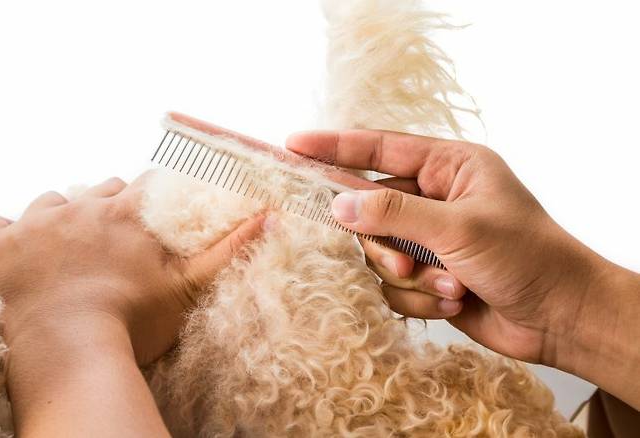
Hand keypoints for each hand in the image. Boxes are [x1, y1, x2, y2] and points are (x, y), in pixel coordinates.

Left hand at [0, 173, 263, 364]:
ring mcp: (33, 225)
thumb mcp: (189, 286)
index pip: (142, 185)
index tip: (146, 211)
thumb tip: (270, 217)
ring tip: (62, 249)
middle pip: (95, 191)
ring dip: (57, 219)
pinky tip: (16, 255)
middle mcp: (78, 209)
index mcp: (125, 214)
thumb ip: (229, 248)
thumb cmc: (133, 323)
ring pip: (47, 203)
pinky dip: (5, 236)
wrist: (71, 355)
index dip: (147, 195)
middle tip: (107, 239)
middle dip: (104, 207)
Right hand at [286, 130, 620, 366]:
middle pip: (370, 209)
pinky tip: (454, 301)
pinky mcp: (425, 275)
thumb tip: (339, 205)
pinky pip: (393, 284)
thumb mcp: (459, 228)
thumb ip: (394, 214)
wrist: (559, 317)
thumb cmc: (527, 256)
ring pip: (378, 252)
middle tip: (404, 262)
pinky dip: (419, 298)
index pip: (380, 149)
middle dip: (384, 243)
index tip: (294, 145)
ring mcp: (428, 239)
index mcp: (449, 167)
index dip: (335, 147)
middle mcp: (434, 199)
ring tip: (449, 286)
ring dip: (410, 276)